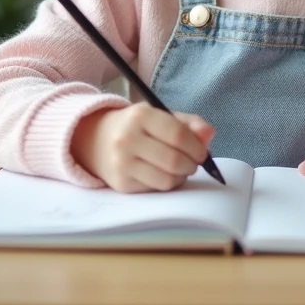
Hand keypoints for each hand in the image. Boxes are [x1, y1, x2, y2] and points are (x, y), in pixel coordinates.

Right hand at [71, 103, 214, 192]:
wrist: (96, 139)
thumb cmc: (137, 127)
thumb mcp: (161, 116)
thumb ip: (189, 123)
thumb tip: (209, 135)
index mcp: (140, 115)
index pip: (178, 134)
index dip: (197, 147)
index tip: (202, 153)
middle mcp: (127, 139)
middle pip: (174, 160)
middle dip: (192, 165)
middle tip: (193, 163)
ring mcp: (122, 163)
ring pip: (167, 179)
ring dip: (181, 177)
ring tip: (180, 169)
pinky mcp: (121, 183)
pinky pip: (156, 189)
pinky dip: (167, 184)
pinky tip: (163, 174)